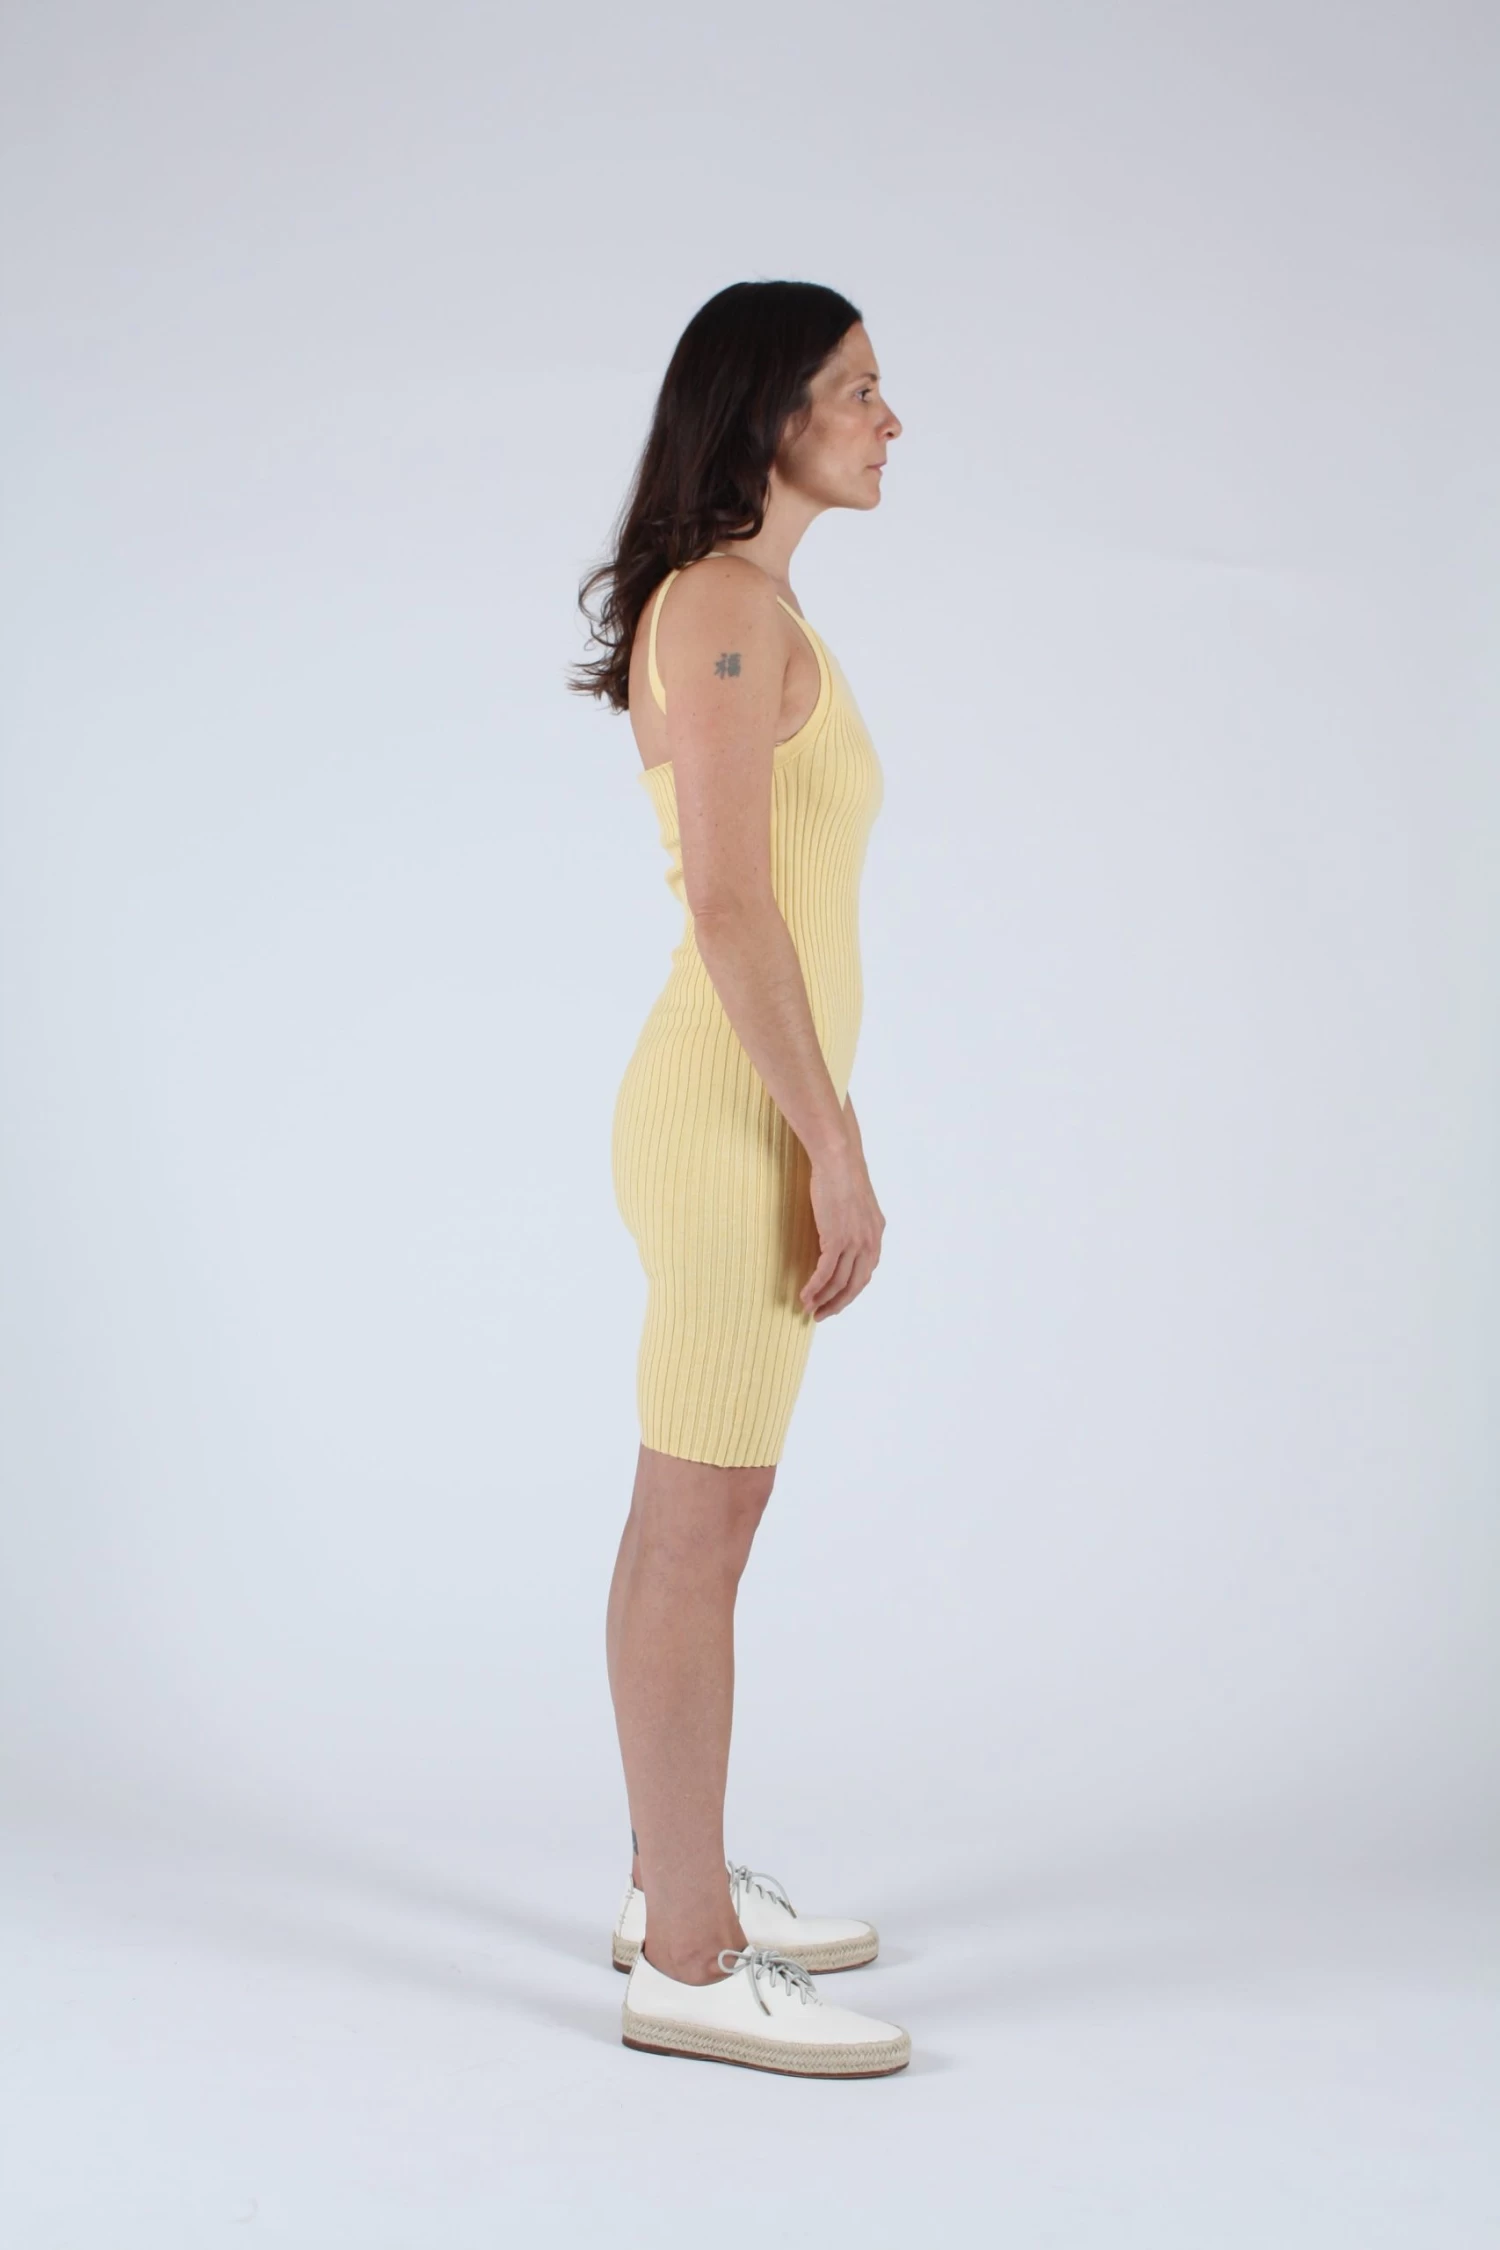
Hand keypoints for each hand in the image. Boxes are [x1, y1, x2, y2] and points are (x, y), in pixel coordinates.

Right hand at [800, 1134, 884, 1319]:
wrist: (839, 1160)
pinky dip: (815, 1287)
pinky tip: (805, 1294)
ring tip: (808, 1308)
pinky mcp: (837, 1239)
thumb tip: (842, 1237)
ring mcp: (855, 1242)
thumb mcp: (857, 1205)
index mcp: (876, 1235)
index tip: (836, 1301)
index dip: (850, 1291)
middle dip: (838, 1304)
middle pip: (855, 1285)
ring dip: (823, 1299)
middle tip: (822, 1314)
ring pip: (839, 1282)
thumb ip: (855, 1225)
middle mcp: (869, 1243)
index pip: (865, 1274)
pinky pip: (826, 1272)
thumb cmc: (842, 1176)